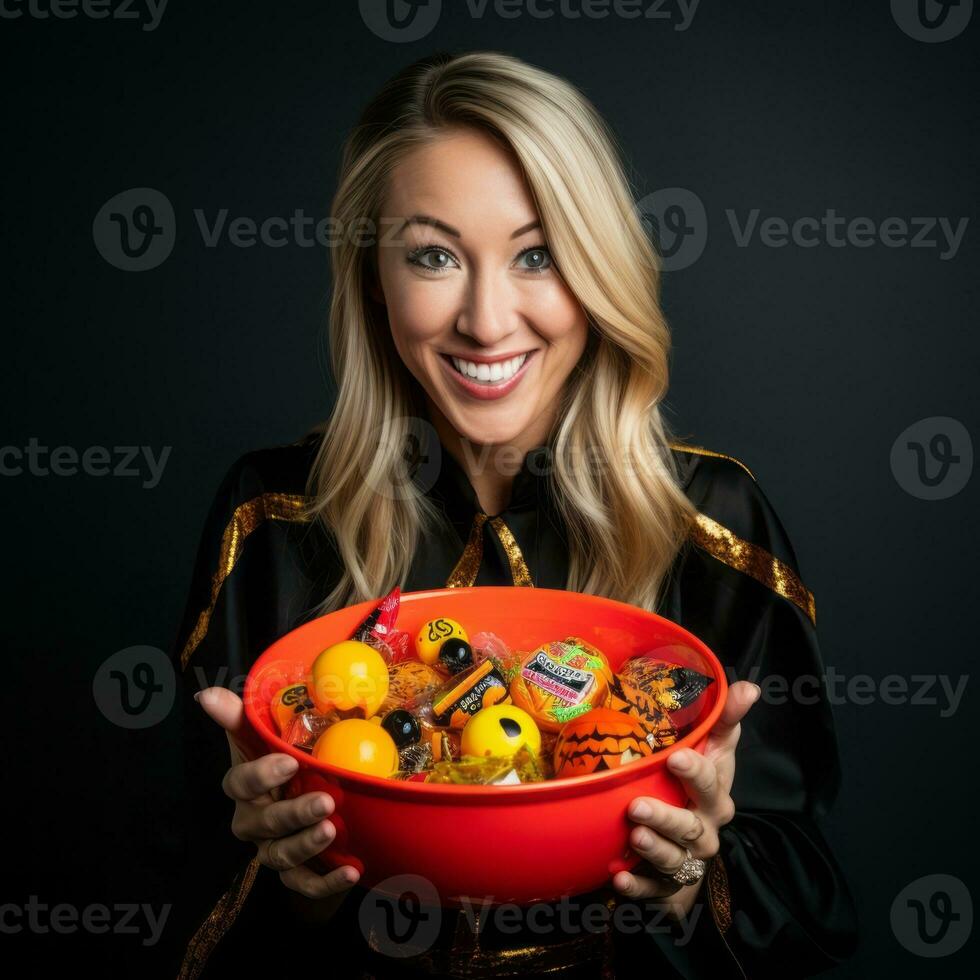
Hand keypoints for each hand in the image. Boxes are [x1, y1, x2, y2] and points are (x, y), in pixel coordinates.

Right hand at [196, 686, 359, 899]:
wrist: (301, 798)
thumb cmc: (278, 763)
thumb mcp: (261, 737)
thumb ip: (239, 717)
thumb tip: (208, 694)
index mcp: (244, 788)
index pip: (240, 783)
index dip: (261, 774)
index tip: (289, 761)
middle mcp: (252, 821)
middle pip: (265, 823)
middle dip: (293, 813)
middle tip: (325, 801)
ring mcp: (271, 849)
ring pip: (281, 855)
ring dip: (306, 845)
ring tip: (331, 830)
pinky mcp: (295, 871)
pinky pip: (303, 883)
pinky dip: (325, 883)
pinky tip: (350, 872)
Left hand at [612, 680, 760, 915]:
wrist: (688, 844)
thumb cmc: (697, 788)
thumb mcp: (712, 751)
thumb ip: (724, 718)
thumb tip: (749, 687)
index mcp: (715, 797)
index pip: (710, 783)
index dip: (696, 771)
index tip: (675, 756)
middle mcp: (705, 832)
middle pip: (690, 827)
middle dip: (666, 817)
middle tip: (636, 805)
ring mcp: (686, 861)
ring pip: (673, 859)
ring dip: (653, 849)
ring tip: (632, 835)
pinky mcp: (664, 885)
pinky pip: (652, 890)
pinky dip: (636, 887)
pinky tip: (618, 878)